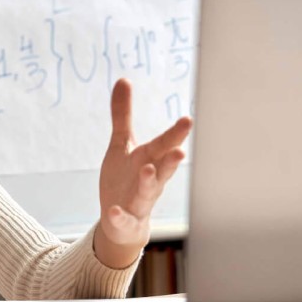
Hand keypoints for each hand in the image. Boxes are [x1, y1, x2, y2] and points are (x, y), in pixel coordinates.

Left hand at [94, 79, 192, 268]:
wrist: (121, 222)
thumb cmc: (127, 178)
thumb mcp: (121, 145)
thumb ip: (123, 115)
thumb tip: (123, 79)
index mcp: (149, 159)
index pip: (164, 145)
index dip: (175, 134)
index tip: (188, 120)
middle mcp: (149, 180)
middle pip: (162, 169)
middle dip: (171, 161)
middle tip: (180, 152)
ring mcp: (139, 202)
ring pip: (148, 193)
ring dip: (149, 182)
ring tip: (148, 170)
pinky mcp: (126, 220)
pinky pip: (123, 219)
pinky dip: (119, 216)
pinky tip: (114, 211)